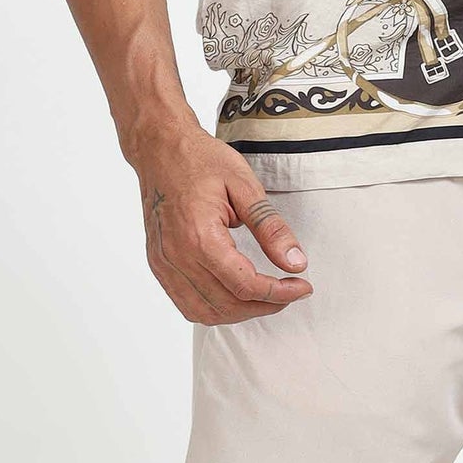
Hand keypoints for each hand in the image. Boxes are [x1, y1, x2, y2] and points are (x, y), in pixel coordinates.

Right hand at [133, 121, 313, 325]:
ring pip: (205, 313)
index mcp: (200, 236)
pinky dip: (214, 309)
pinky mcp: (158, 265)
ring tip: (267, 296)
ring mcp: (163, 264)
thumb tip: (296, 262)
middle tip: (291, 291)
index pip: (245, 284)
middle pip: (228, 305)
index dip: (280, 293)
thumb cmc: (200, 160)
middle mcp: (177, 257)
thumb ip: (271, 228)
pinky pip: (186, 304)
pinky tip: (235, 296)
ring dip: (241, 312)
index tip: (303, 286)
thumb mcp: (244, 186)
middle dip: (266, 305)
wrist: (159, 149)